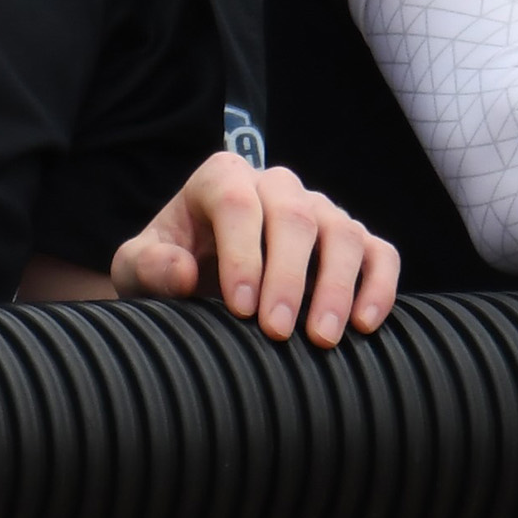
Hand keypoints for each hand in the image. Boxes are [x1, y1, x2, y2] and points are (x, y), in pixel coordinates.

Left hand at [111, 151, 400, 345]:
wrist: (197, 279)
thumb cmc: (168, 268)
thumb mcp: (137, 268)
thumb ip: (149, 265)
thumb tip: (184, 273)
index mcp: (222, 178)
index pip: (237, 202)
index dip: (241, 254)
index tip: (239, 307)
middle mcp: (276, 185)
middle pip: (294, 215)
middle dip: (288, 277)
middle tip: (277, 331)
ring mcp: (320, 209)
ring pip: (342, 232)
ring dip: (337, 286)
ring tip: (321, 339)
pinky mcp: (351, 240)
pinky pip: (379, 252)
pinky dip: (380, 284)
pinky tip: (365, 324)